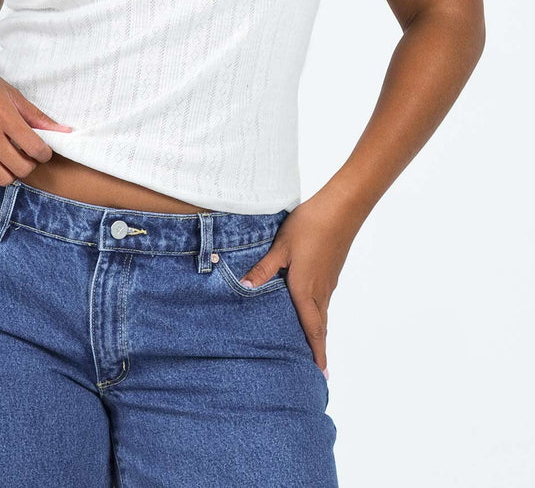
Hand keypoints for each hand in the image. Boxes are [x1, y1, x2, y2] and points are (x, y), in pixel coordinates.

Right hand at [0, 49, 72, 186]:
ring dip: (13, 173)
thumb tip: (63, 131)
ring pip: (2, 178)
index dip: (45, 153)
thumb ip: (36, 116)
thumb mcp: (11, 93)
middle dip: (31, 165)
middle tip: (30, 155)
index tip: (44, 149)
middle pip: (20, 168)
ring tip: (13, 159)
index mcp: (2, 114)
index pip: (34, 147)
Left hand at [238, 191, 360, 376]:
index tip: (320, 376)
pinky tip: (307, 309)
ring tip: (309, 347)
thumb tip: (244, 288)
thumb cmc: (310, 226)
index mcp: (307, 289)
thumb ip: (264, 268)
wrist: (341, 207)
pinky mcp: (330, 270)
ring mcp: (328, 281)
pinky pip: (323, 300)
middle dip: (317, 350)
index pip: (312, 330)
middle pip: (319, 327)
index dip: (316, 354)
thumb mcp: (281, 247)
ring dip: (316, 332)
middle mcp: (321, 291)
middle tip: (315, 372)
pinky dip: (317, 314)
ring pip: (322, 313)